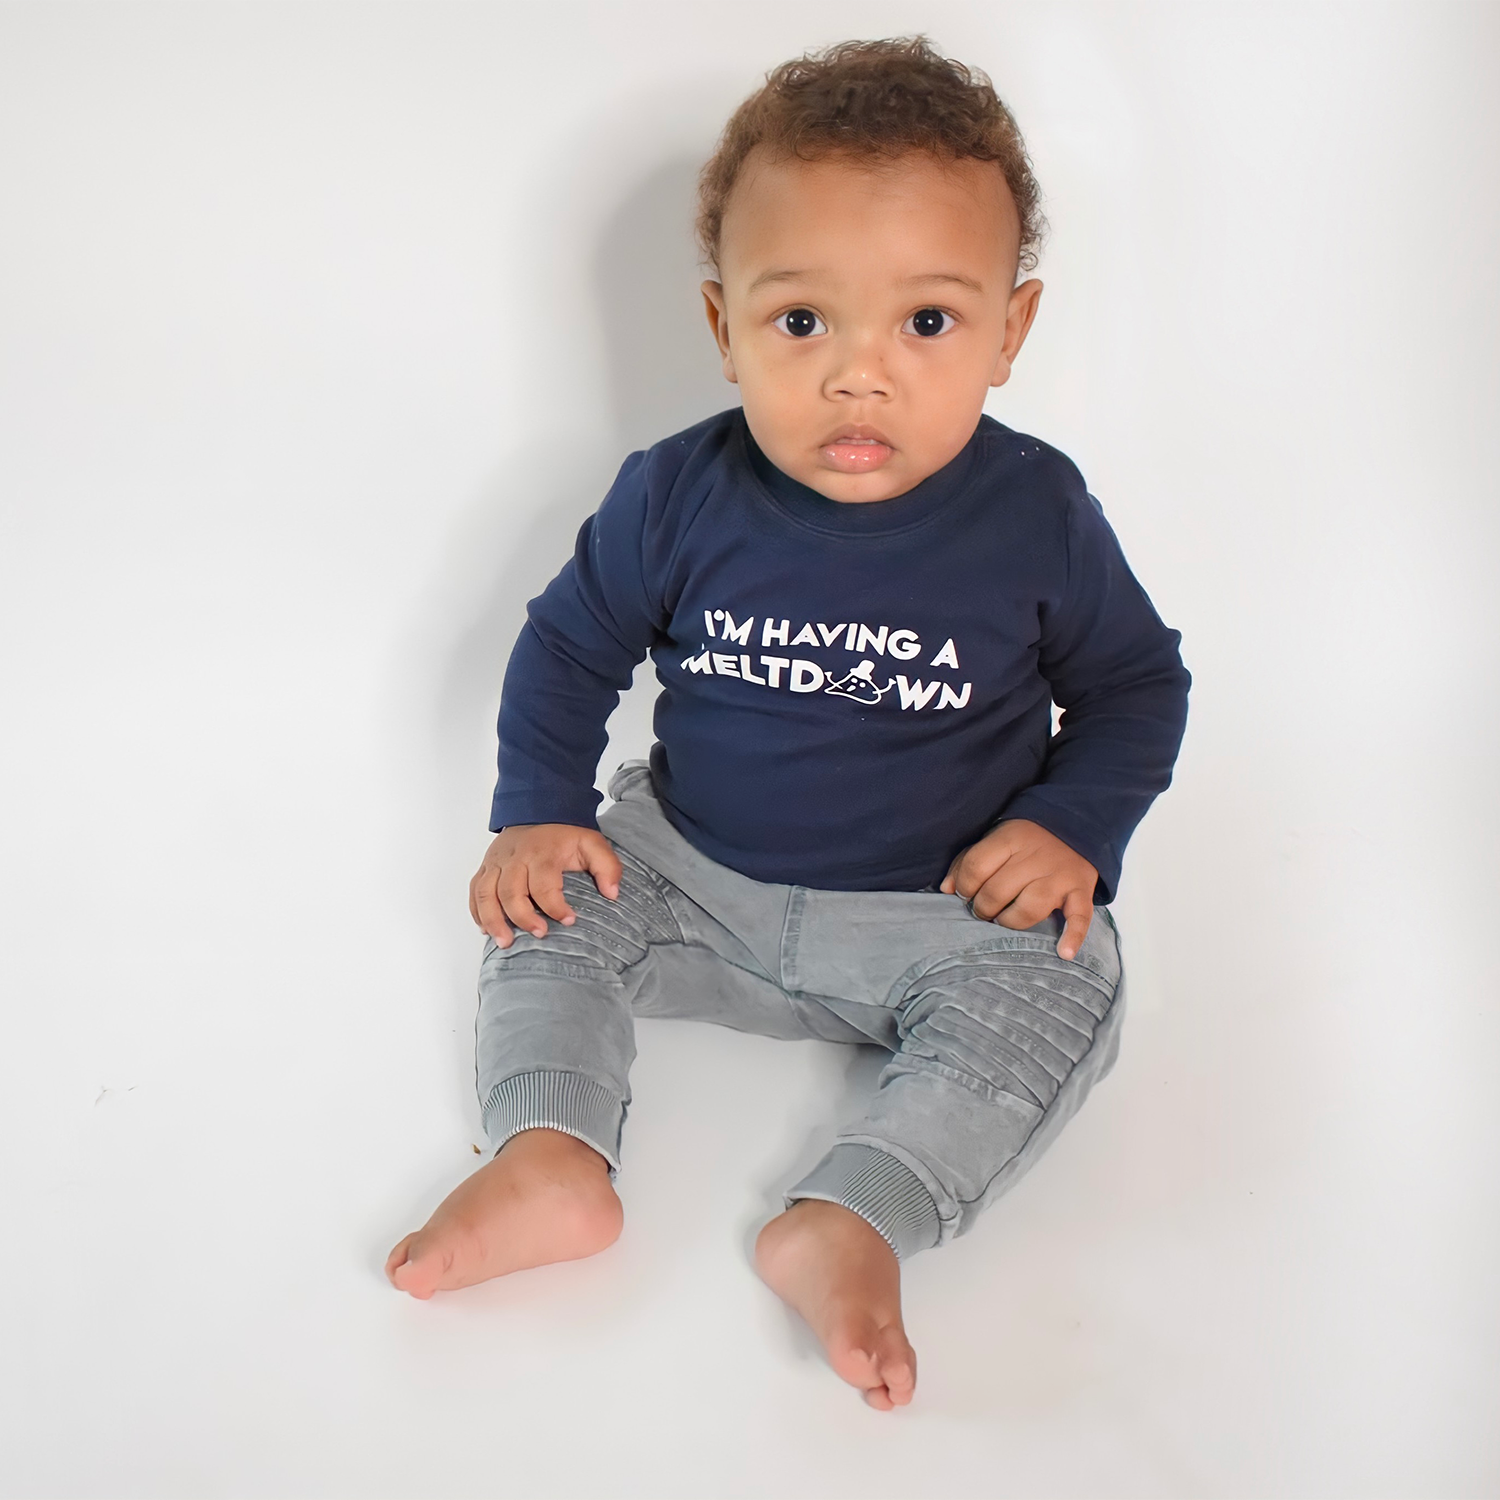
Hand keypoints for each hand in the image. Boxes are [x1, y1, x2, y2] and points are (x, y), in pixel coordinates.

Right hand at [469, 823, 622, 947]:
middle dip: (523, 917)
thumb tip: (612, 894)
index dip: (555, 906)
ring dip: (494, 920)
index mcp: (542, 852)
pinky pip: (475, 891)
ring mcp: (496, 862)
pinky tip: (486, 929)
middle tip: (539, 934)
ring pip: (486, 894)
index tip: (569, 920)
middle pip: (511, 892)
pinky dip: (477, 912)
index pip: (544, 884)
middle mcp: (515, 857)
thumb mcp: (593, 843)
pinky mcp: (485, 867)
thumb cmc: (564, 835)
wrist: (538, 810)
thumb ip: (607, 866)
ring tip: (505, 942)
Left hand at [940, 819, 1097, 960]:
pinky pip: (1079, 917)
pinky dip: (1073, 937)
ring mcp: (1061, 875)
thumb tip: (946, 889)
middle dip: (983, 908)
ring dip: (1010, 922)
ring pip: (1029, 909)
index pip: (976, 867)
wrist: (1074, 826)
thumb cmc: (1024, 841)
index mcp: (1011, 838)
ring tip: (1004, 921)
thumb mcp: (995, 839)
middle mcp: (1037, 856)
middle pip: (998, 891)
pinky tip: (1063, 952)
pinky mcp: (1082, 890)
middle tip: (983, 911)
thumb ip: (967, 862)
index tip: (965, 894)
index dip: (964, 887)